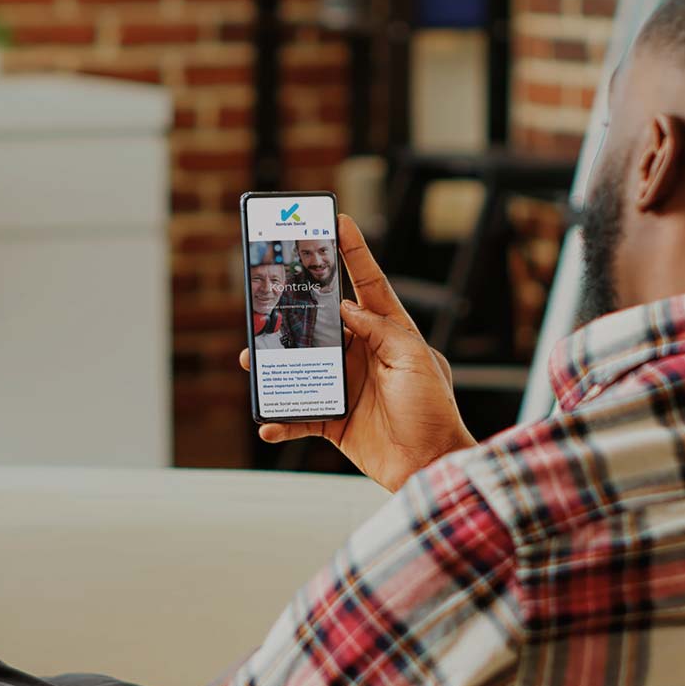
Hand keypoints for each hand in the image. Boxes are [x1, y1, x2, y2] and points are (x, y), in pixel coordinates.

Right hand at [240, 214, 473, 491]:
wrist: (430, 465)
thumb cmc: (433, 410)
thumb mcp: (414, 361)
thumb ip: (380, 331)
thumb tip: (346, 307)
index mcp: (389, 332)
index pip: (368, 283)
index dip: (353, 252)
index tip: (337, 220)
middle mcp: (364, 354)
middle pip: (321, 323)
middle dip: (292, 308)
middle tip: (266, 293)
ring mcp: (346, 386)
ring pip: (301, 365)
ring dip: (273, 364)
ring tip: (252, 359)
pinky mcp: (334, 419)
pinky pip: (299, 414)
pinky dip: (281, 417)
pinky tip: (268, 421)